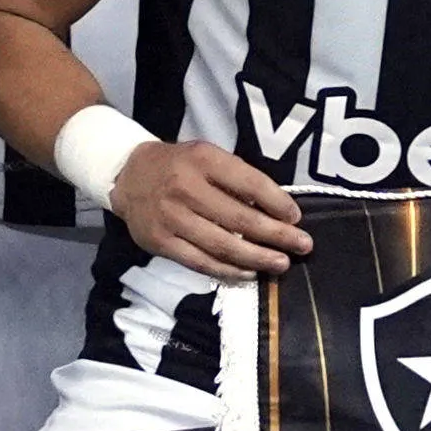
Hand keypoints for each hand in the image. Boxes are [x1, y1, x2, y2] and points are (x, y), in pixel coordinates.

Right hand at [111, 137, 311, 279]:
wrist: (128, 176)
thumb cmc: (179, 166)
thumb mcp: (207, 157)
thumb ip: (237, 179)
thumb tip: (277, 210)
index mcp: (204, 161)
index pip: (249, 183)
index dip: (277, 202)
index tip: (296, 217)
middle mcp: (186, 188)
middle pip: (240, 219)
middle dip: (277, 235)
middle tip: (303, 245)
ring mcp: (172, 218)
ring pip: (223, 245)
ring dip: (258, 258)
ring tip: (281, 264)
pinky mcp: (162, 242)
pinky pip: (201, 262)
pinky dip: (229, 271)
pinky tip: (249, 273)